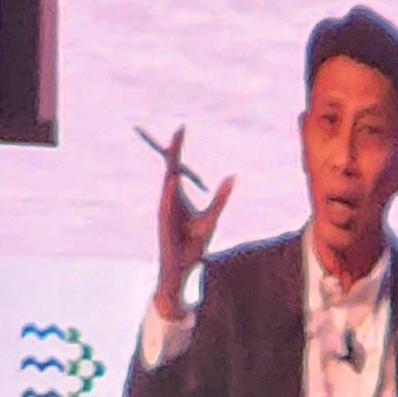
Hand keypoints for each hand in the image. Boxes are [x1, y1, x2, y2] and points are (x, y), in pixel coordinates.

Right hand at [151, 127, 233, 311]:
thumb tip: (233, 177)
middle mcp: (167, 200)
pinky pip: (166, 204)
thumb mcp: (211, 218)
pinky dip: (169, 191)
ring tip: (175, 149)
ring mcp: (164, 211)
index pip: (175, 167)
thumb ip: (220, 198)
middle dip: (174, 149)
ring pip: (167, 185)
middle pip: (170, 169)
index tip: (182, 127)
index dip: (178, 148)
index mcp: (176, 197)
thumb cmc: (192, 244)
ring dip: (172, 166)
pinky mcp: (164, 224)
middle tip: (180, 129)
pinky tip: (173, 180)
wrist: (181, 269)